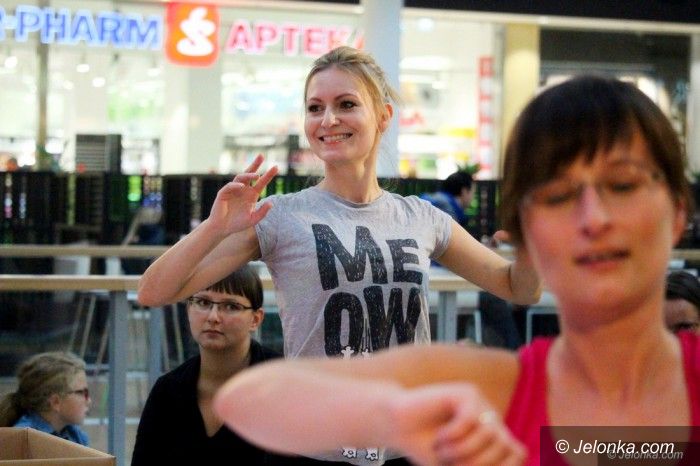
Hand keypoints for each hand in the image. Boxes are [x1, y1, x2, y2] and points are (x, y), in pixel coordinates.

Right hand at [207, 154, 277, 235]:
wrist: (222, 229)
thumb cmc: (237, 223)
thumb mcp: (253, 219)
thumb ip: (262, 212)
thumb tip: (271, 203)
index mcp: (251, 195)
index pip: (261, 182)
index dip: (268, 175)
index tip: (276, 167)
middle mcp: (243, 190)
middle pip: (250, 174)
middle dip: (255, 164)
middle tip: (261, 156)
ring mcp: (233, 190)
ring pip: (240, 178)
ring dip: (248, 175)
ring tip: (256, 175)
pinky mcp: (223, 193)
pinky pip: (230, 186)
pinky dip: (236, 185)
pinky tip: (242, 187)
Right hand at [387, 383, 524, 465]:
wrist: (397, 426)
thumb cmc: (425, 447)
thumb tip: (506, 462)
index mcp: (493, 437)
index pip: (518, 454)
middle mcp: (490, 419)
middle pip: (506, 448)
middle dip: (477, 463)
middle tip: (452, 462)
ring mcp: (480, 404)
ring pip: (490, 434)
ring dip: (463, 451)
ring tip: (443, 450)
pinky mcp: (465, 392)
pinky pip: (470, 419)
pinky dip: (453, 435)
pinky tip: (440, 436)